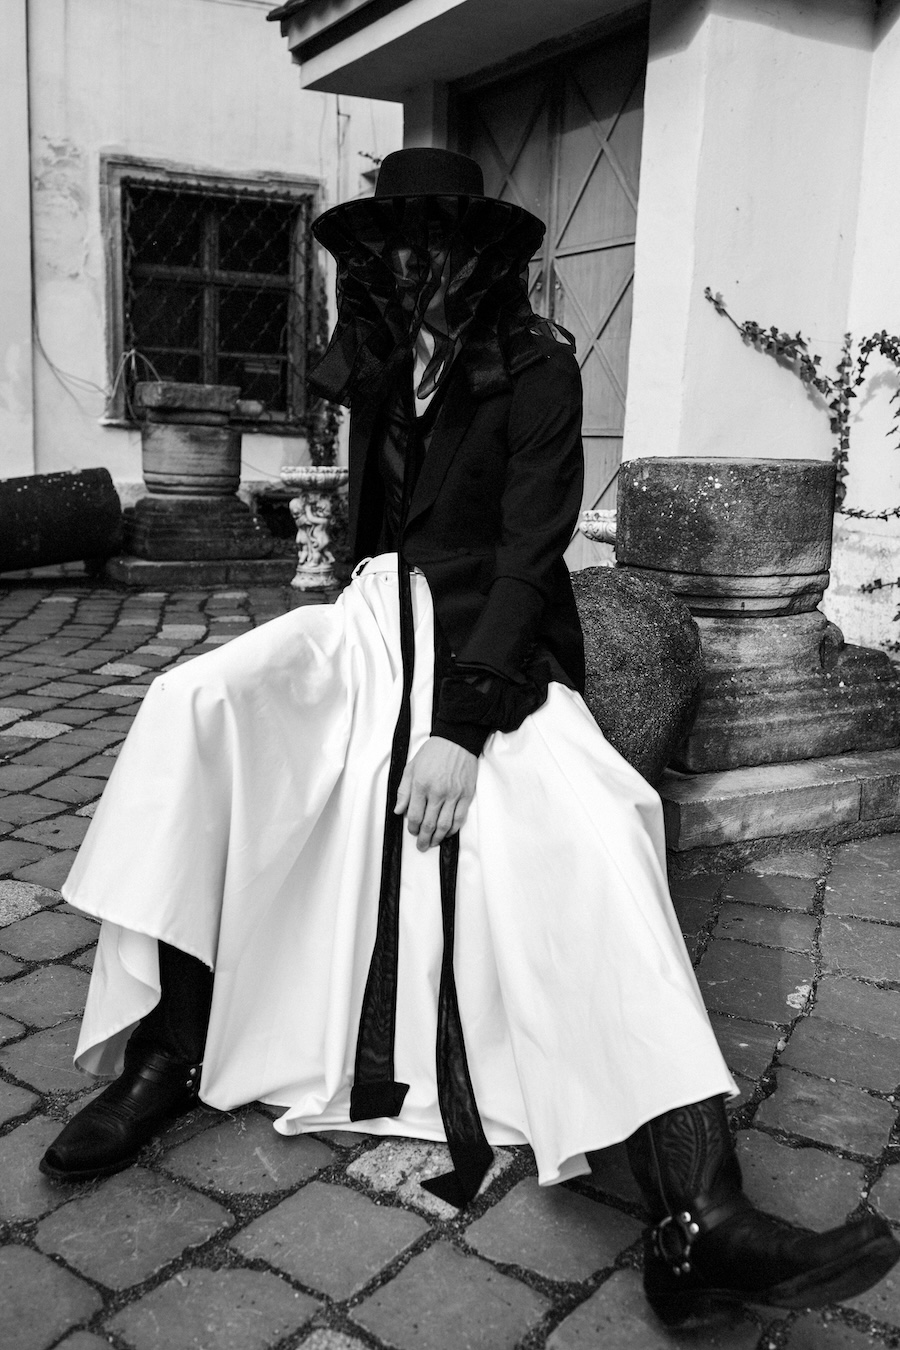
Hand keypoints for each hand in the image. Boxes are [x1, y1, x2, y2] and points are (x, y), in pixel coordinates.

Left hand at [394, 736, 477, 850]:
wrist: (456, 740)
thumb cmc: (432, 753)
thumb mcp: (411, 767)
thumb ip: (403, 790)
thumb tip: (399, 811)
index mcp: (421, 785)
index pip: (415, 815)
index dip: (412, 828)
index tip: (412, 832)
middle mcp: (437, 792)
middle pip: (429, 824)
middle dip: (424, 839)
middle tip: (421, 846)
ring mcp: (453, 795)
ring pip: (444, 825)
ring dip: (437, 838)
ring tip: (433, 843)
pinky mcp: (466, 795)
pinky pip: (460, 818)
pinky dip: (453, 829)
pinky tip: (447, 833)